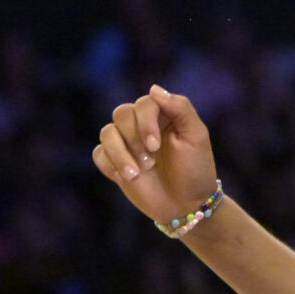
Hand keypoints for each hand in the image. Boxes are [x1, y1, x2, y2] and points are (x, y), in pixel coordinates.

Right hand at [91, 86, 217, 227]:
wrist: (185, 204)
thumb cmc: (195, 168)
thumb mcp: (195, 135)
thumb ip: (180, 107)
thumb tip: (153, 88)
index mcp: (164, 114)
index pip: (144, 103)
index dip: (145, 122)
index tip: (155, 146)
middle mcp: (143, 125)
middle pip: (121, 114)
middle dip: (133, 138)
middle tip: (150, 160)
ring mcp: (127, 144)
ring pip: (106, 133)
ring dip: (120, 154)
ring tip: (138, 173)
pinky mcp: (114, 163)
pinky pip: (99, 154)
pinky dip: (111, 164)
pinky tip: (127, 177)